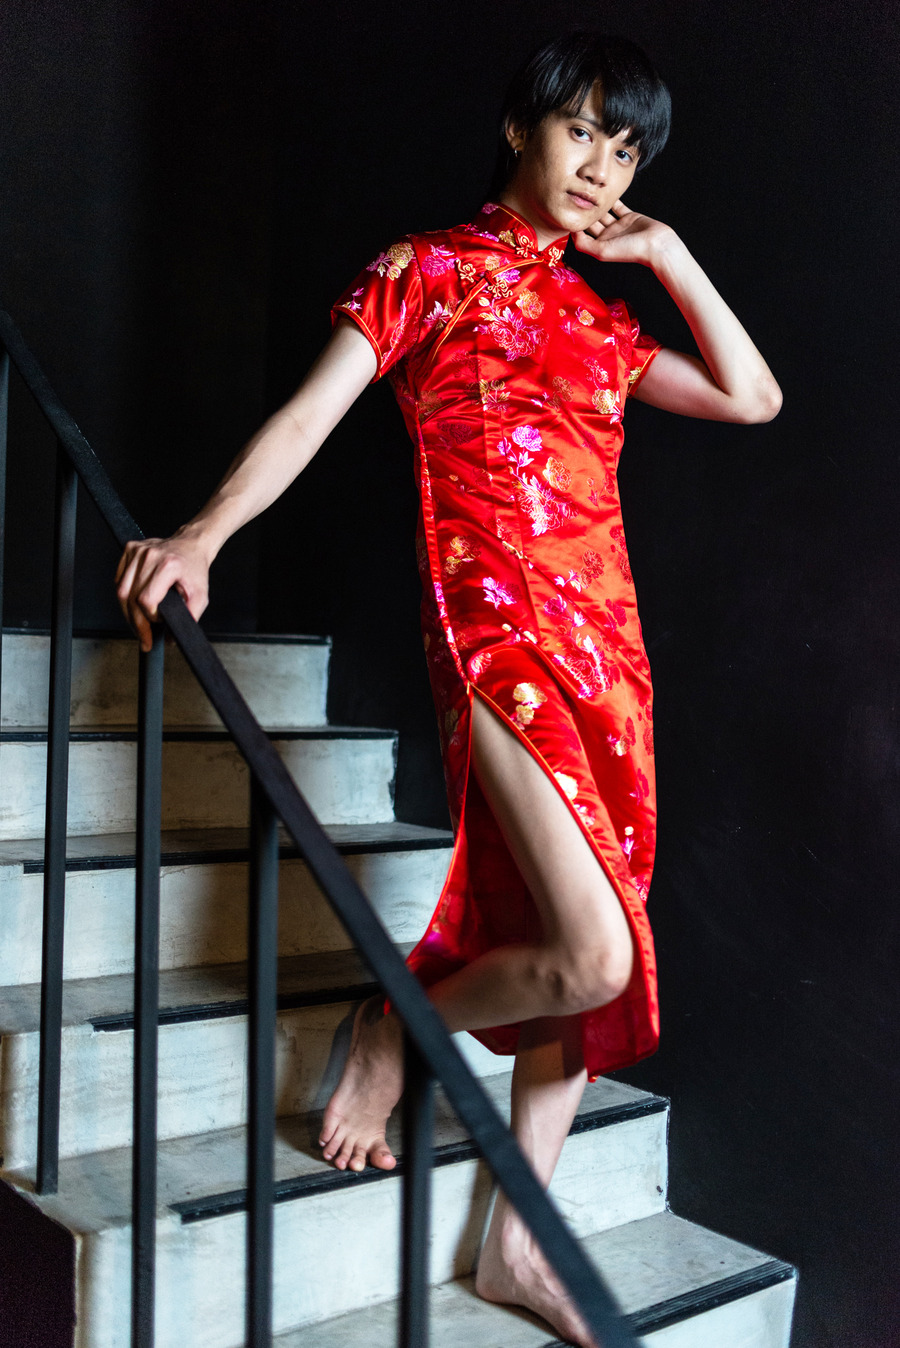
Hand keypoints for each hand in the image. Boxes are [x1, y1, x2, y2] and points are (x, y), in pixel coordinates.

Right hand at [115, 529, 210, 651]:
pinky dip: (124, 597)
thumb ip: (189, 618)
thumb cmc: (194, 569)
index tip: (159, 622)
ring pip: (121, 591)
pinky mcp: (130, 550)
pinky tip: (133, 605)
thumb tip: (171, 639)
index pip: (146, 600)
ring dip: (127, 613)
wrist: (191, 545)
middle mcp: (150, 555)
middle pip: (130, 598)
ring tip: (138, 625)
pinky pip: (119, 580)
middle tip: (145, 638)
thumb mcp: (201, 596)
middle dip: (136, 623)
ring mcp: (137, 551)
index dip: (150, 617)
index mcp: (169, 565)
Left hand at [572, 201, 677, 268]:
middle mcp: (608, 236)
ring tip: (588, 193)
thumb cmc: (630, 250)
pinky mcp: (629, 216)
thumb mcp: (601, 251)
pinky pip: (617, 206)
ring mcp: (618, 226)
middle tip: (575, 198)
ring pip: (604, 213)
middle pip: (592, 222)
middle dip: (584, 212)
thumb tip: (572, 232)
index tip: (567, 213)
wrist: (655, 244)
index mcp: (600, 246)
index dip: (575, 225)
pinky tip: (605, 191)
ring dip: (597, 204)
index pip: (583, 235)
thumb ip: (584, 244)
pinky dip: (612, 199)